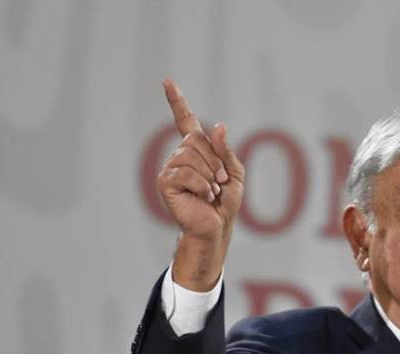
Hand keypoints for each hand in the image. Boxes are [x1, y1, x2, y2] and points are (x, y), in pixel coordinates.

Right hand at [156, 78, 244, 289]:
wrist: (217, 227)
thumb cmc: (225, 202)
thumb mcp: (234, 173)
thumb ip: (227, 150)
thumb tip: (219, 127)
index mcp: (197, 151)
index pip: (185, 121)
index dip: (177, 101)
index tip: (167, 81)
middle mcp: (180, 156)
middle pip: (196, 140)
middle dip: (214, 161)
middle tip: (218, 182)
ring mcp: (170, 168)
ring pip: (191, 155)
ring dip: (209, 175)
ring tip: (210, 191)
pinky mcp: (165, 182)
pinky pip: (185, 172)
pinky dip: (200, 184)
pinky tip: (202, 196)